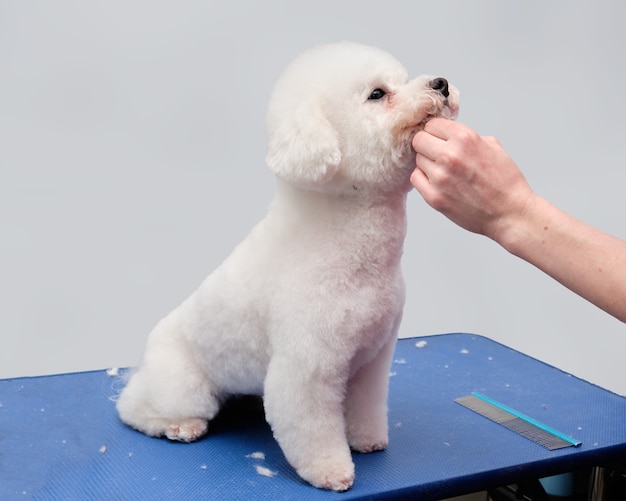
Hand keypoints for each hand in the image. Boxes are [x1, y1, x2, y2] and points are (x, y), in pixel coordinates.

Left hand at [411, 118, 532, 242]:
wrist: (509, 213)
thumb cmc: (505, 181)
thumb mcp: (493, 146)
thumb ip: (467, 137)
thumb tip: (447, 134)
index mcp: (465, 138)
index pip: (432, 124)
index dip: (435, 131)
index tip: (439, 138)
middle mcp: (449, 155)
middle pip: (419, 140)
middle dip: (427, 145)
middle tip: (437, 154)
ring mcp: (439, 177)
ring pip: (417, 160)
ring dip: (427, 163)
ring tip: (444, 171)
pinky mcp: (434, 196)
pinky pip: (415, 179)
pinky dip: (423, 178)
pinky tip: (438, 182)